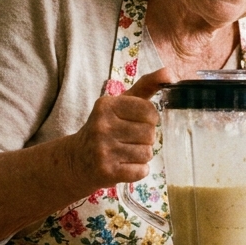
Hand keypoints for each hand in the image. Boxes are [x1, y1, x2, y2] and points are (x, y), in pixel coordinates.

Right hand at [67, 68, 177, 190]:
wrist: (76, 160)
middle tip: (128, 141)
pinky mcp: (106, 171)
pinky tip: (124, 166)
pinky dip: (138, 171)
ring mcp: (103, 149)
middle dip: (145, 139)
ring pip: (147, 153)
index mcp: (107, 105)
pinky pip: (141, 171)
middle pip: (149, 133)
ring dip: (141, 155)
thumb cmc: (104, 128)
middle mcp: (102, 125)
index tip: (136, 123)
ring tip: (125, 153)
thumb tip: (170, 73)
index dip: (149, 119)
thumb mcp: (120, 104)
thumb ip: (146, 86)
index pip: (149, 111)